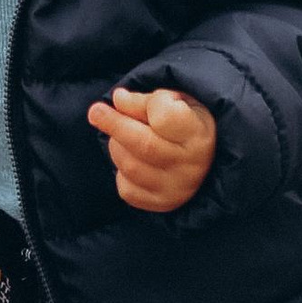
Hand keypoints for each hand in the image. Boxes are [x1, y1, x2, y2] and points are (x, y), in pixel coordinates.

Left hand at [88, 85, 216, 213]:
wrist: (206, 161)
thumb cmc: (185, 122)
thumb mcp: (175, 101)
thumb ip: (146, 100)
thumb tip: (118, 99)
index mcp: (197, 133)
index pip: (165, 117)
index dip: (142, 104)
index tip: (123, 97)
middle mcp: (191, 165)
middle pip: (144, 145)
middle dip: (114, 125)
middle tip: (95, 111)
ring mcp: (177, 189)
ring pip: (131, 167)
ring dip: (117, 146)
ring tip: (121, 137)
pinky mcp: (162, 204)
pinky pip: (127, 189)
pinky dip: (121, 172)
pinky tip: (130, 161)